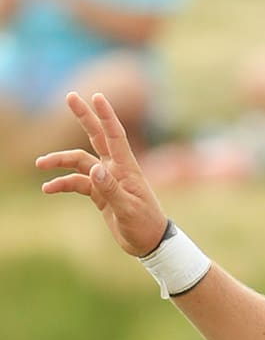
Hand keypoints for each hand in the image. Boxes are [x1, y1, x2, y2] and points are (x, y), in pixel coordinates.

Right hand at [36, 92, 167, 256]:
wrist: (149, 243)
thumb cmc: (144, 224)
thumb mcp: (128, 209)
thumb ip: (110, 188)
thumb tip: (94, 168)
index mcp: (127, 168)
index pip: (115, 136)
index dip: (106, 116)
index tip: (96, 97)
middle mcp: (116, 169)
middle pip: (97, 137)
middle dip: (84, 117)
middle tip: (70, 96)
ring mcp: (107, 180)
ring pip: (80, 162)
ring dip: (60, 161)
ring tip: (39, 164)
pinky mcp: (100, 193)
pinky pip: (77, 183)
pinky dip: (62, 184)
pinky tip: (48, 189)